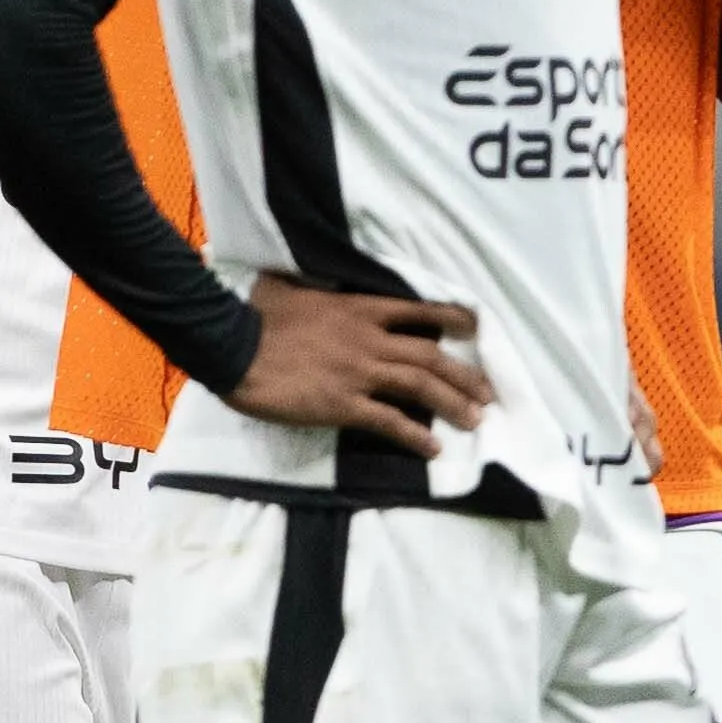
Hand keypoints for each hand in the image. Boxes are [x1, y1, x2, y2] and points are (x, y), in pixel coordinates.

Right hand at [229, 275, 493, 454]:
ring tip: (475, 421)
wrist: (232, 347)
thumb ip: (314, 282)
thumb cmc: (256, 316)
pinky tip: (433, 449)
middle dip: (465, 375)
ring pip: (420, 387)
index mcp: (361, 309)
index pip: (419, 311)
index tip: (477, 328)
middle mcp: (370, 340)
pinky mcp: (342, 404)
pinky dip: (414, 436)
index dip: (452, 320)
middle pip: (431, 356)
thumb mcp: (291, 286)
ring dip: (453, 403)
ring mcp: (359, 373)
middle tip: (489, 392)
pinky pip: (388, 421)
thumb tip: (309, 273)